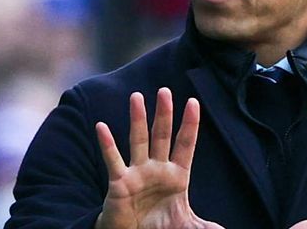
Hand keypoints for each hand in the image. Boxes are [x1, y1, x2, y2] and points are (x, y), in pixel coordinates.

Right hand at [94, 88, 223, 228]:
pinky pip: (113, 161)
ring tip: (136, 97)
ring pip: (138, 140)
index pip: (185, 144)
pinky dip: (107, 144)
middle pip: (162, 135)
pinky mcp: (119, 183)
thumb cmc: (160, 227)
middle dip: (164, 114)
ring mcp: (137, 173)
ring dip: (138, 119)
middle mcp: (157, 168)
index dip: (190, 124)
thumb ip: (204, 227)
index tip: (193, 102)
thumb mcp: (187, 226)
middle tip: (165, 90)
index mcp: (177, 175)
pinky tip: (102, 126)